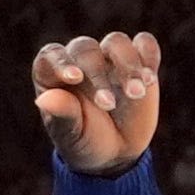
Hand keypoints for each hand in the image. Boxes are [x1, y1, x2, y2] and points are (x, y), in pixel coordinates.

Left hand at [32, 31, 163, 171]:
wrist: (117, 152)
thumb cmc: (85, 141)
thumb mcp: (71, 136)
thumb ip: (61, 116)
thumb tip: (44, 100)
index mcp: (53, 74)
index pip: (52, 56)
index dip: (61, 62)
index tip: (75, 78)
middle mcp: (81, 60)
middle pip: (87, 50)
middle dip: (99, 76)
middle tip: (109, 105)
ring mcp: (110, 58)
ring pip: (116, 42)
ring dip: (129, 65)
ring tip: (137, 94)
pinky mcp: (138, 62)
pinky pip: (144, 44)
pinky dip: (149, 54)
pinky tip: (150, 78)